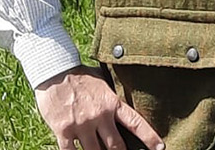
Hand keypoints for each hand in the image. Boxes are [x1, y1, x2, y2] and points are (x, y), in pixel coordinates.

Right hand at [34, 65, 164, 149]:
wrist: (54, 71)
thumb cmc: (80, 75)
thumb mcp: (103, 82)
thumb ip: (113, 96)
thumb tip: (126, 99)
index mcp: (112, 103)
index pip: (135, 123)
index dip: (149, 137)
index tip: (160, 147)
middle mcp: (99, 116)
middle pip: (116, 146)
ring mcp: (82, 125)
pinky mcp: (64, 131)